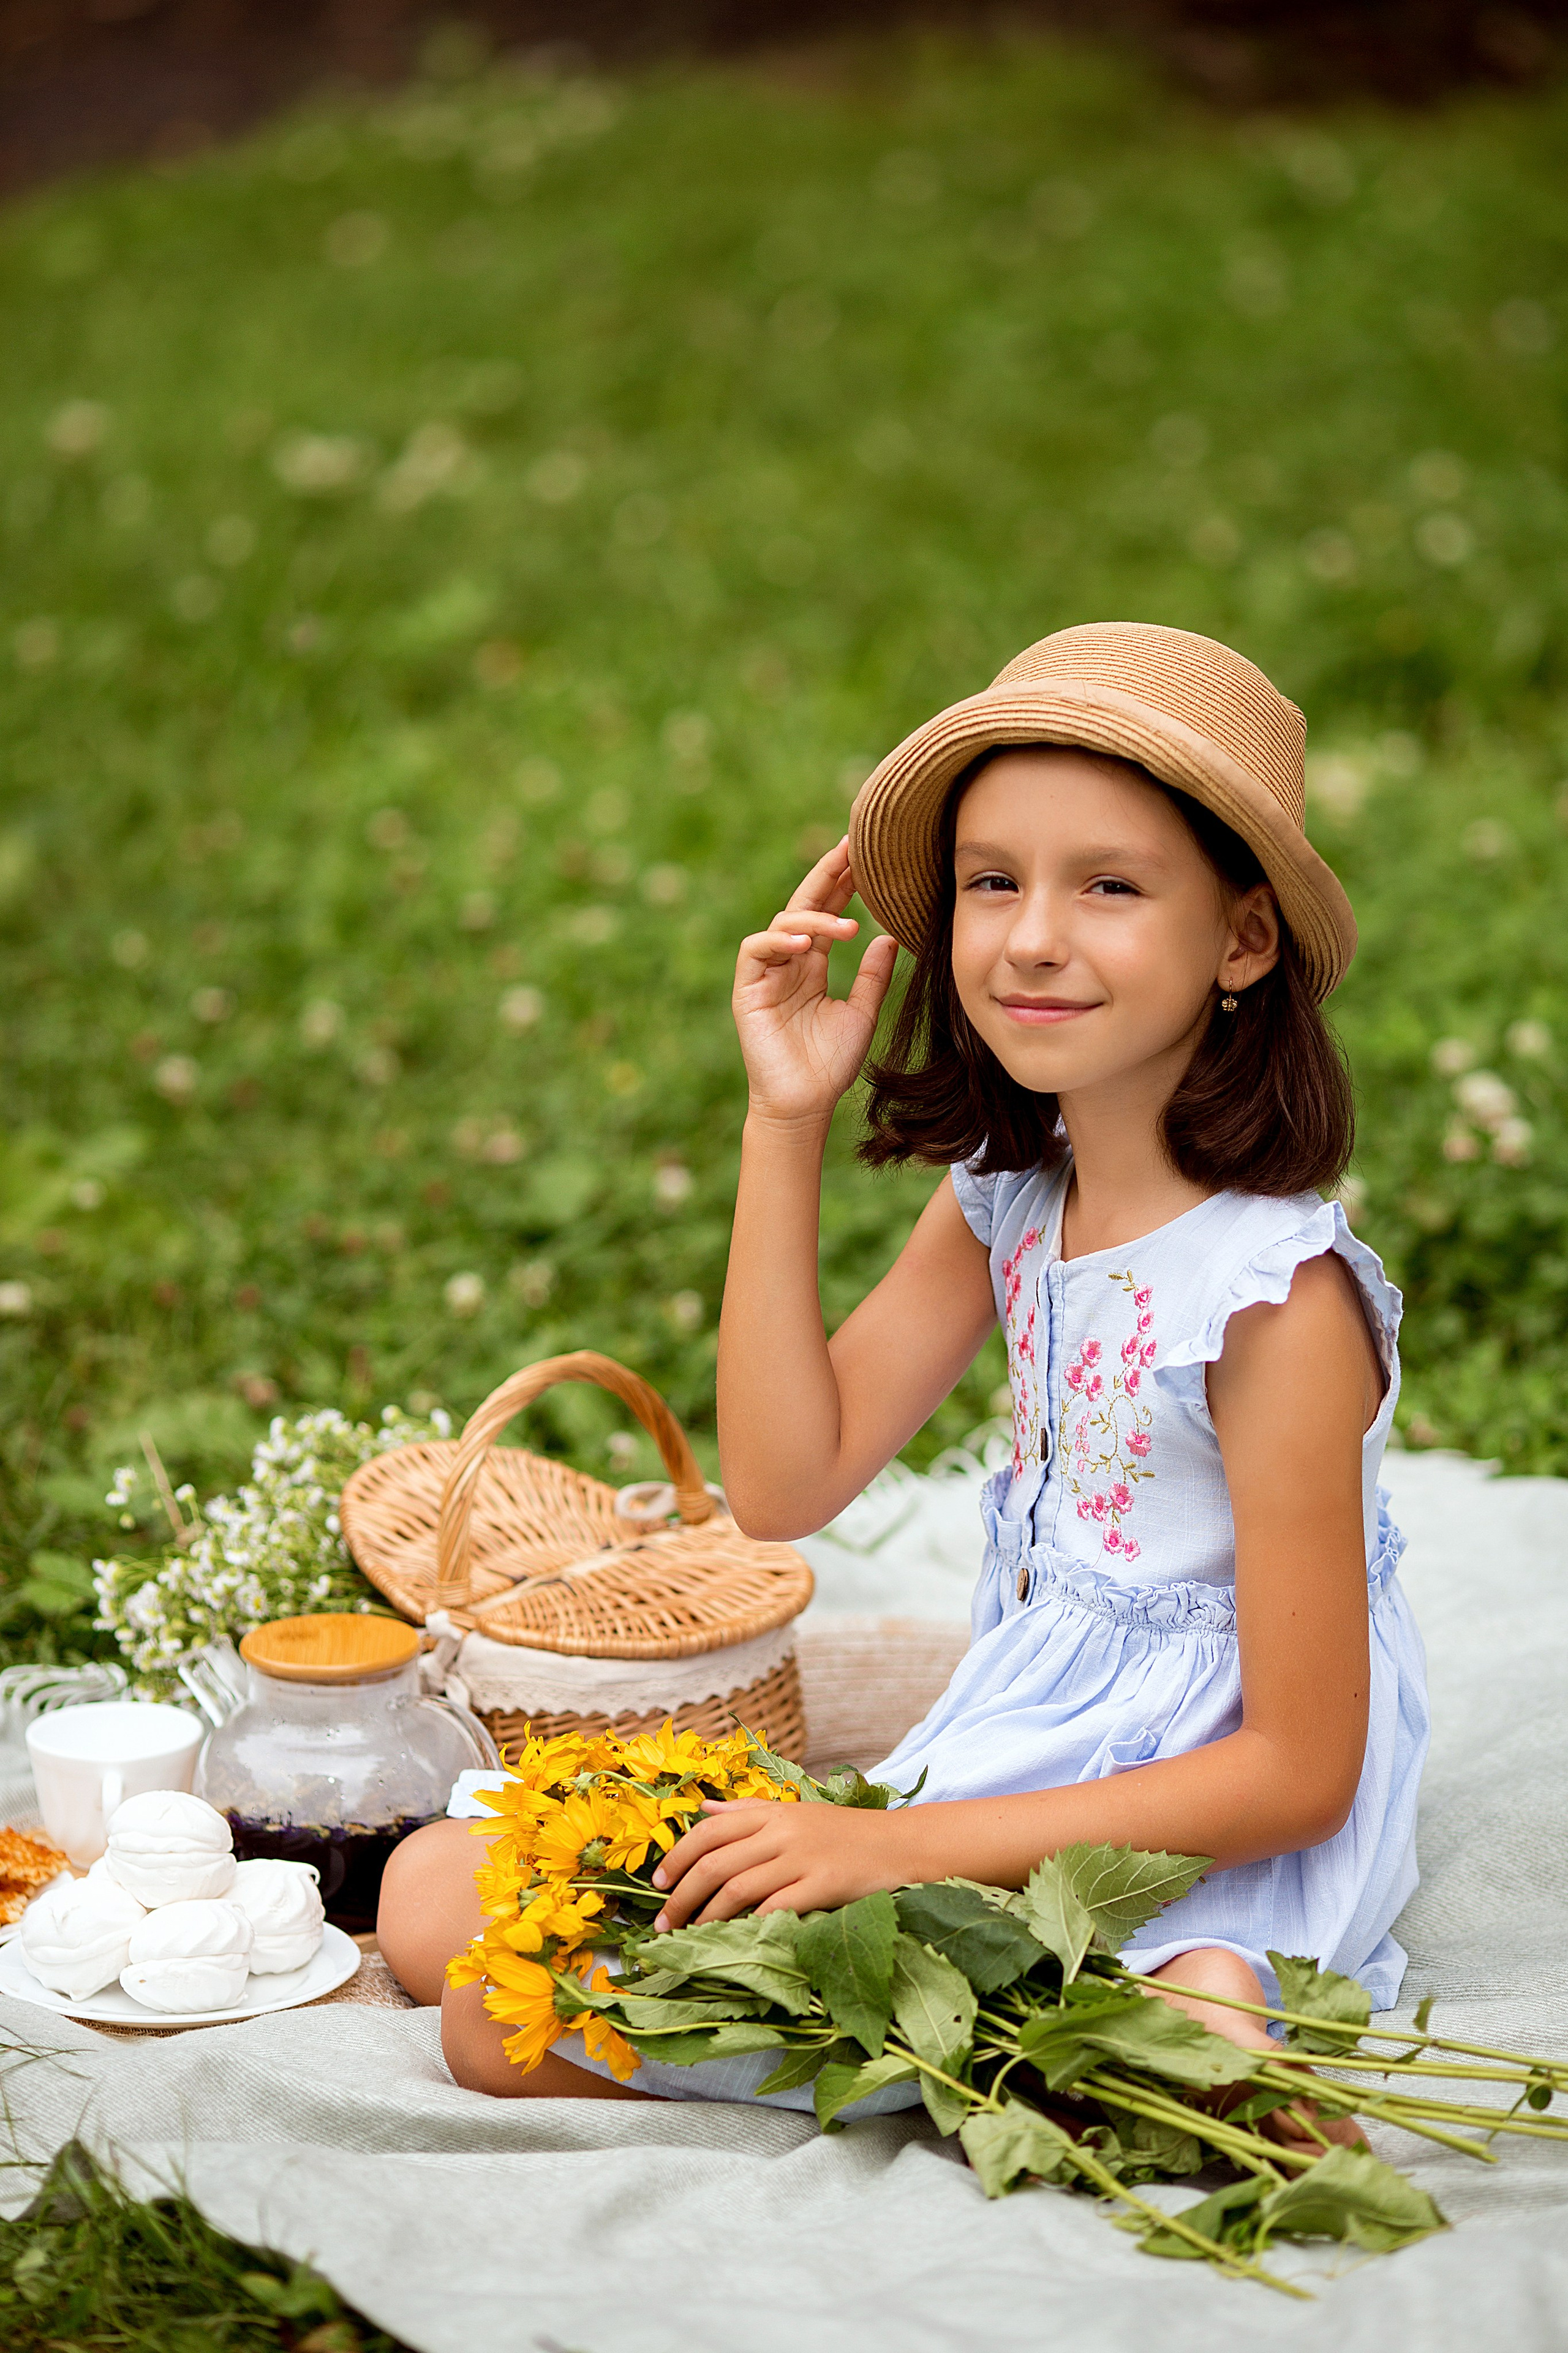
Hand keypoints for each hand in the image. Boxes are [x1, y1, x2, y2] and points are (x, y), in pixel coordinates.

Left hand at [649, 1799, 914, 1928]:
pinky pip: (775, 1907)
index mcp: (773, 1813)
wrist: (901, 1845)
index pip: (710, 1830)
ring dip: (705, 1916)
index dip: (678, 1856)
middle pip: (715, 1862)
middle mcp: (782, 1832)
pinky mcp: (823, 1886)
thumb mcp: (796, 1812)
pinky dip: (749, 1923)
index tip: (657, 1884)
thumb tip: (702, 1808)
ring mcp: (802, 1859)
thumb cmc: (846, 1833)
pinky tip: (734, 1940)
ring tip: (688, 1937)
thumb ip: (748, 1812)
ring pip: (737, 1886)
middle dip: (681, 1895)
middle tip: (662, 1924)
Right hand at [732, 838, 899, 1127]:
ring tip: (848, 925)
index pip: (826, 913)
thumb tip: (890, 935)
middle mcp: (787, 963)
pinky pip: (756, 951)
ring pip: (782, 924)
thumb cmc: (831, 1065)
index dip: (843, 884)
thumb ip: (874, 975)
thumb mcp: (862, 1013)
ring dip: (813, 917)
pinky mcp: (747, 990)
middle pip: (803, 906)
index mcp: (811, 965)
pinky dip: (779, 941)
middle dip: (826, 876)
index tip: (867, 856)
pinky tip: (807, 944)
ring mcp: (765, 975)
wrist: (805, 1104)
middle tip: (853, 849)